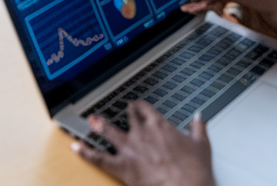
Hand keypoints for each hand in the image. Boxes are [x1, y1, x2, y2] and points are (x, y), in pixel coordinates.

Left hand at [73, 102, 214, 185]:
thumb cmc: (195, 171)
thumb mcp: (202, 145)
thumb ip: (198, 128)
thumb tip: (199, 118)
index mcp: (159, 125)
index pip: (146, 109)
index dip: (141, 106)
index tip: (139, 105)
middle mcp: (141, 133)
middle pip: (128, 117)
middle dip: (124, 111)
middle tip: (121, 109)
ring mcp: (129, 149)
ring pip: (108, 131)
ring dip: (99, 125)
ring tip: (91, 120)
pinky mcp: (121, 166)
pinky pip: (98, 158)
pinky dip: (85, 152)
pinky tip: (75, 147)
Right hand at [181, 0, 276, 47]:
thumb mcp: (265, 4)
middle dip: (202, 0)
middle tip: (186, 7)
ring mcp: (245, 4)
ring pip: (219, 5)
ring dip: (207, 8)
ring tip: (191, 12)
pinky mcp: (247, 17)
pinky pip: (227, 15)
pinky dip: (218, 17)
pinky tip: (209, 18)